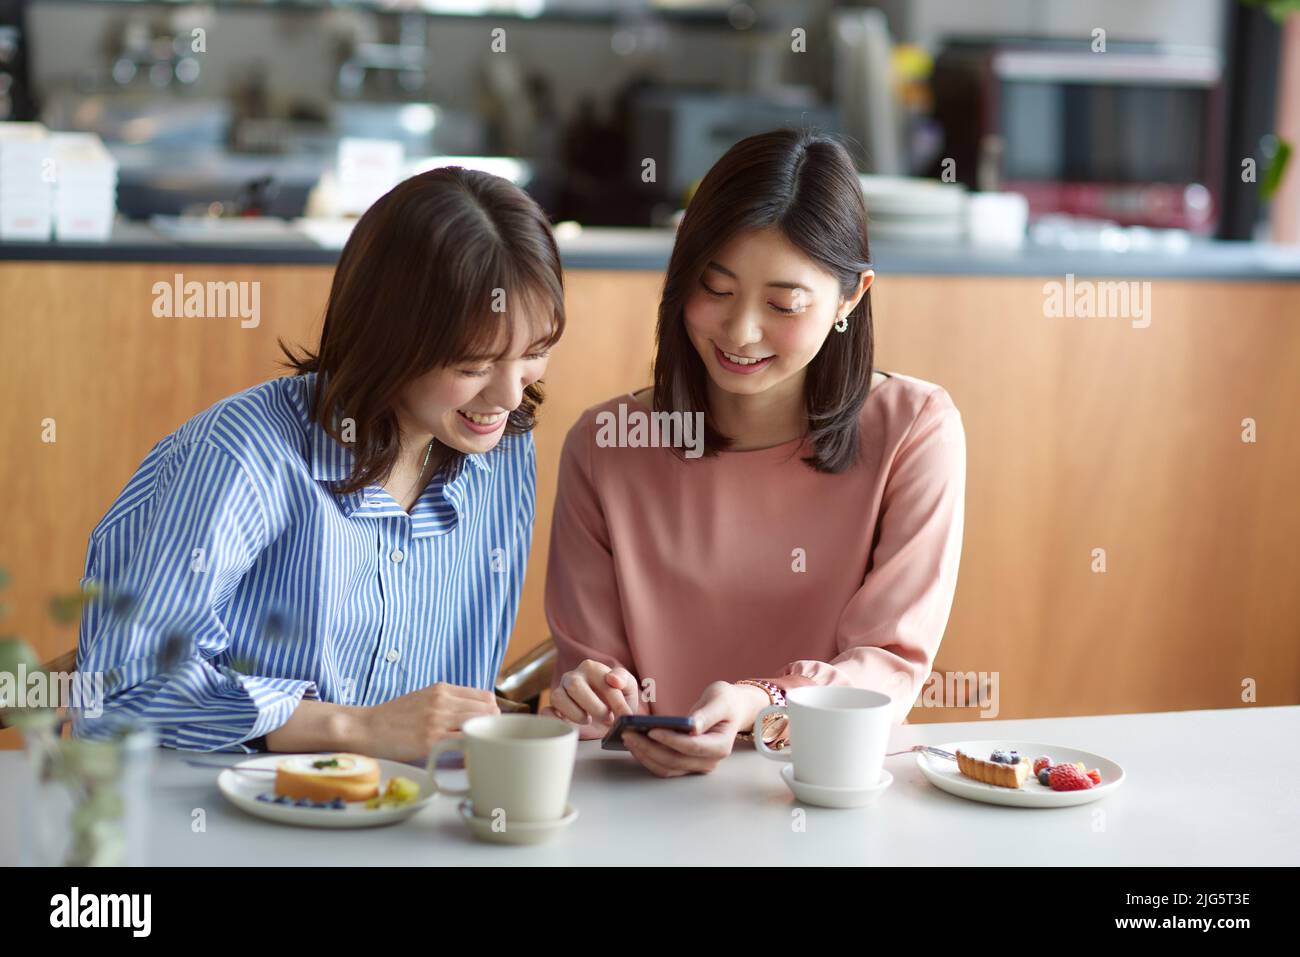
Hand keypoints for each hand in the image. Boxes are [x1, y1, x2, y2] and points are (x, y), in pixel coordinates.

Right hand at [354, 682, 498, 762]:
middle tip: (484, 738)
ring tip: (476, 747)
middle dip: (491, 725)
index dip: (491, 711)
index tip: (487, 722)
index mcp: (442, 689)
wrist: (366, 727)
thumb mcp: (423, 697)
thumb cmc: (394, 716)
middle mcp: (442, 702)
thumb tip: (474, 711)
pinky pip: (461, 743)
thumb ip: (447, 701)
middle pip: (487, 710)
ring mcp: (436, 721)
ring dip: (482, 736)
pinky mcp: (429, 741)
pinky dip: (468, 749)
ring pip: (478, 724)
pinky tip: (465, 755)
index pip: (485, 696)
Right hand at [545, 659, 637, 737]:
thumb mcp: (628, 688)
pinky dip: (555, 720)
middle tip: (607, 718)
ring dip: (576, 713)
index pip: (602, 682)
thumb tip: (613, 680)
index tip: (624, 715)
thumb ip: (624, 680)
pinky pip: (546, 712)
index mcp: (591, 668)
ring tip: (589, 720)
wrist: (609, 718)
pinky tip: (571, 725)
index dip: (616, 701)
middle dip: (594, 707)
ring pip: (557, 697)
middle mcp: (573, 677)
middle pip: (574, 686)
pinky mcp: (554, 710)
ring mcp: (561, 693)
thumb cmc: (618, 699)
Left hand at [623, 680, 768, 777]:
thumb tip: (693, 727)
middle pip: (675, 761)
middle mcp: (709, 761)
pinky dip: (647, 757)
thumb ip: (707, 714)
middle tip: (629, 733)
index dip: (671, 740)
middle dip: (649, 748)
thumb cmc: (725, 702)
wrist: (729, 711)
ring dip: (645, 755)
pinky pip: (663, 767)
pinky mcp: (685, 765)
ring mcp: (697, 766)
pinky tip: (634, 743)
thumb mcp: (720, 700)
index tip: (651, 729)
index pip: (692, 747)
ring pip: (666, 768)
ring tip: (628, 738)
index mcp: (720, 746)